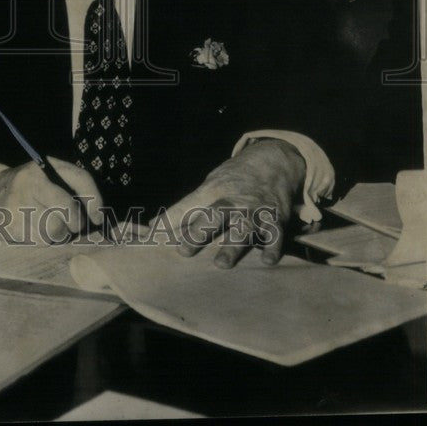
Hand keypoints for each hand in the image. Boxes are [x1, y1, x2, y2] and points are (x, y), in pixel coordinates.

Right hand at [0, 158, 104, 243]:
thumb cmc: (32, 188)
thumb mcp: (51, 176)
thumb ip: (77, 188)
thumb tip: (98, 217)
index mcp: (42, 166)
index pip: (79, 179)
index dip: (95, 200)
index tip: (98, 217)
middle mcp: (28, 182)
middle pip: (69, 211)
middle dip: (75, 223)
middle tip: (70, 224)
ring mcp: (16, 204)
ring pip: (55, 231)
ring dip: (58, 234)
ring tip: (48, 225)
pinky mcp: (8, 226)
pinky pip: (39, 242)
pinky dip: (42, 240)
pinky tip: (33, 230)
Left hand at [163, 139, 305, 268]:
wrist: (273, 163)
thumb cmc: (233, 181)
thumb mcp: (209, 186)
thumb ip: (186, 208)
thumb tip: (151, 225)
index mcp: (212, 191)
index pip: (186, 206)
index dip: (169, 220)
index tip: (152, 235)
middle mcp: (232, 201)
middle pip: (213, 216)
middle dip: (199, 232)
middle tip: (184, 251)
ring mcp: (254, 211)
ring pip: (242, 228)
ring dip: (232, 247)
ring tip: (220, 264)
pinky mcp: (275, 220)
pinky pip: (275, 235)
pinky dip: (272, 247)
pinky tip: (267, 260)